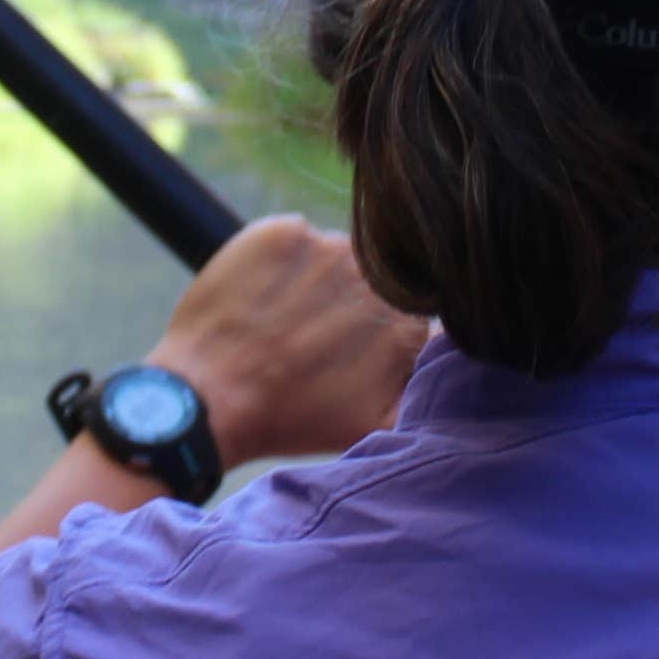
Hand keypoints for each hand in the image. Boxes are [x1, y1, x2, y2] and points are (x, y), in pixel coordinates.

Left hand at [149, 214, 426, 469]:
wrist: (207, 399)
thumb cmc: (290, 418)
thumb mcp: (374, 426)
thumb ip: (424, 391)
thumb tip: (450, 364)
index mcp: (404, 322)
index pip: (409, 312)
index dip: (379, 333)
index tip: (351, 351)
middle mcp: (373, 275)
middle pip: (374, 280)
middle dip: (351, 305)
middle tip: (312, 340)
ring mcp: (323, 247)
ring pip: (333, 258)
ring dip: (316, 283)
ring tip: (283, 323)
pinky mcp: (277, 233)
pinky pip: (290, 241)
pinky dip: (278, 265)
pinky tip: (262, 301)